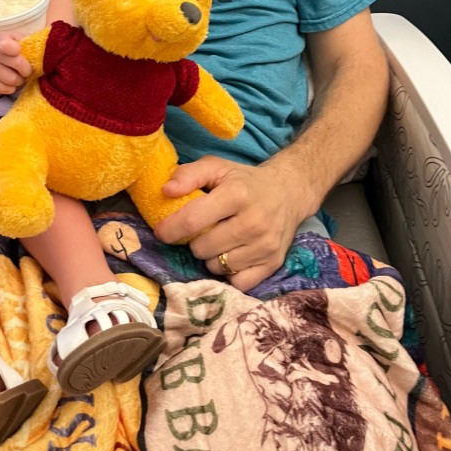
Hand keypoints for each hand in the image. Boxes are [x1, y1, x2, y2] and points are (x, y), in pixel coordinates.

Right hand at [0, 33, 32, 93]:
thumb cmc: (6, 45)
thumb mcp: (15, 38)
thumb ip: (29, 41)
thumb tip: (48, 46)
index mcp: (0, 39)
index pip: (5, 45)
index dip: (14, 49)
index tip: (18, 50)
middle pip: (17, 65)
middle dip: (27, 69)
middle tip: (27, 69)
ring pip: (12, 81)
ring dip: (20, 80)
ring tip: (18, 75)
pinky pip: (4, 90)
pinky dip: (12, 88)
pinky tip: (11, 81)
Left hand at [153, 155, 309, 291]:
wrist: (288, 192)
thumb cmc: (244, 180)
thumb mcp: (217, 167)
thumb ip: (189, 174)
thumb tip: (166, 191)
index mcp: (236, 194)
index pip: (194, 219)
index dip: (171, 229)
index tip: (161, 231)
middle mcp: (253, 222)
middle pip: (202, 248)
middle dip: (194, 241)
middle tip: (202, 231)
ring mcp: (265, 246)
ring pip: (217, 267)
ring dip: (211, 257)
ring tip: (218, 242)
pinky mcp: (273, 263)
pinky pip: (237, 282)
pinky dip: (229, 273)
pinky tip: (232, 255)